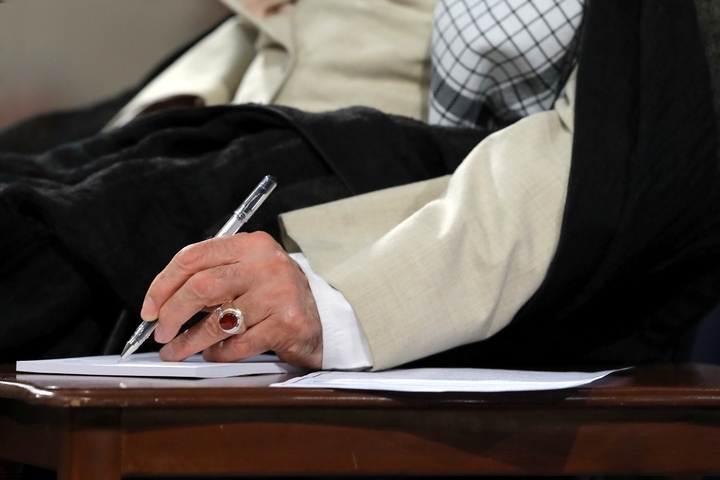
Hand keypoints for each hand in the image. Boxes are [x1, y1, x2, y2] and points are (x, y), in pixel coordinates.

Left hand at [140, 232, 322, 368]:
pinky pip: (238, 344)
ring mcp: (279, 293)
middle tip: (160, 332)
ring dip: (188, 341)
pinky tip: (214, 353)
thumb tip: (160, 304)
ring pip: (218, 321)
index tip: (149, 308)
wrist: (320, 319)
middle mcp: (266, 264)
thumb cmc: (273, 297)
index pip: (194, 256)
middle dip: (171, 314)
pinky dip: (219, 353)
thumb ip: (211, 279)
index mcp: (250, 244)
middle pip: (201, 286)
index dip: (162, 284)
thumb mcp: (246, 274)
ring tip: (176, 351)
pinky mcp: (287, 324)